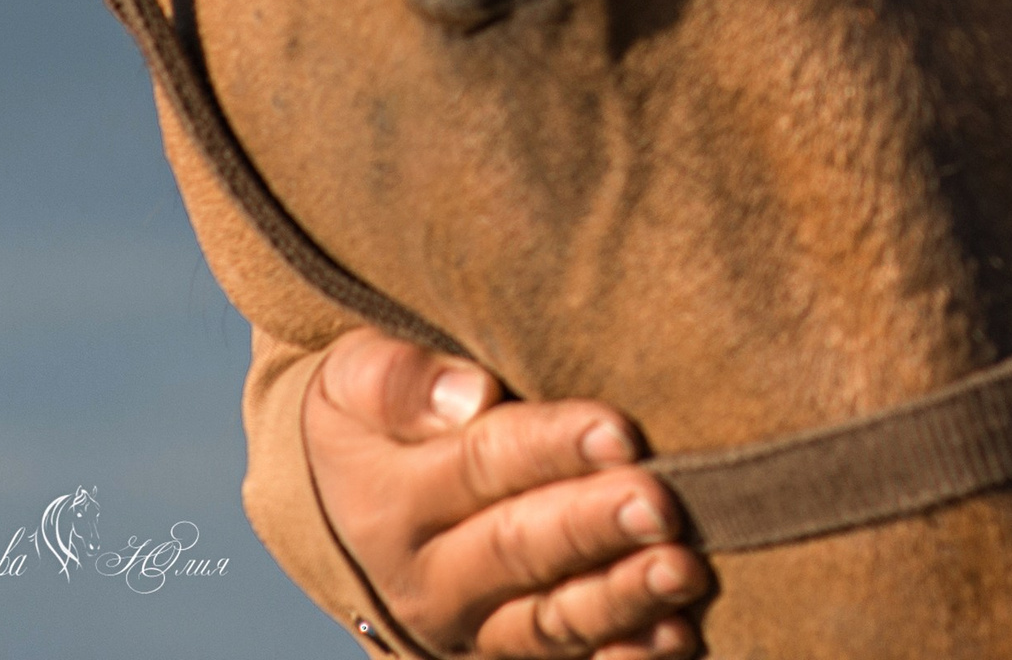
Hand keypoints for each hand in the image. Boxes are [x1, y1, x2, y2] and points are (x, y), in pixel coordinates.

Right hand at [303, 332, 712, 657]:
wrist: (327, 505)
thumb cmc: (362, 417)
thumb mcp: (349, 378)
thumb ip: (396, 381)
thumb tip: (469, 394)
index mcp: (391, 502)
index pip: (481, 466)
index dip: (553, 448)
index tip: (619, 431)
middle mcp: (427, 579)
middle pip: (519, 550)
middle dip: (593, 526)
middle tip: (661, 504)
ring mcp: (466, 630)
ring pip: (546, 623)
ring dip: (620, 602)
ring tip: (684, 571)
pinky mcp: (497, 658)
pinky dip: (617, 658)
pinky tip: (675, 637)